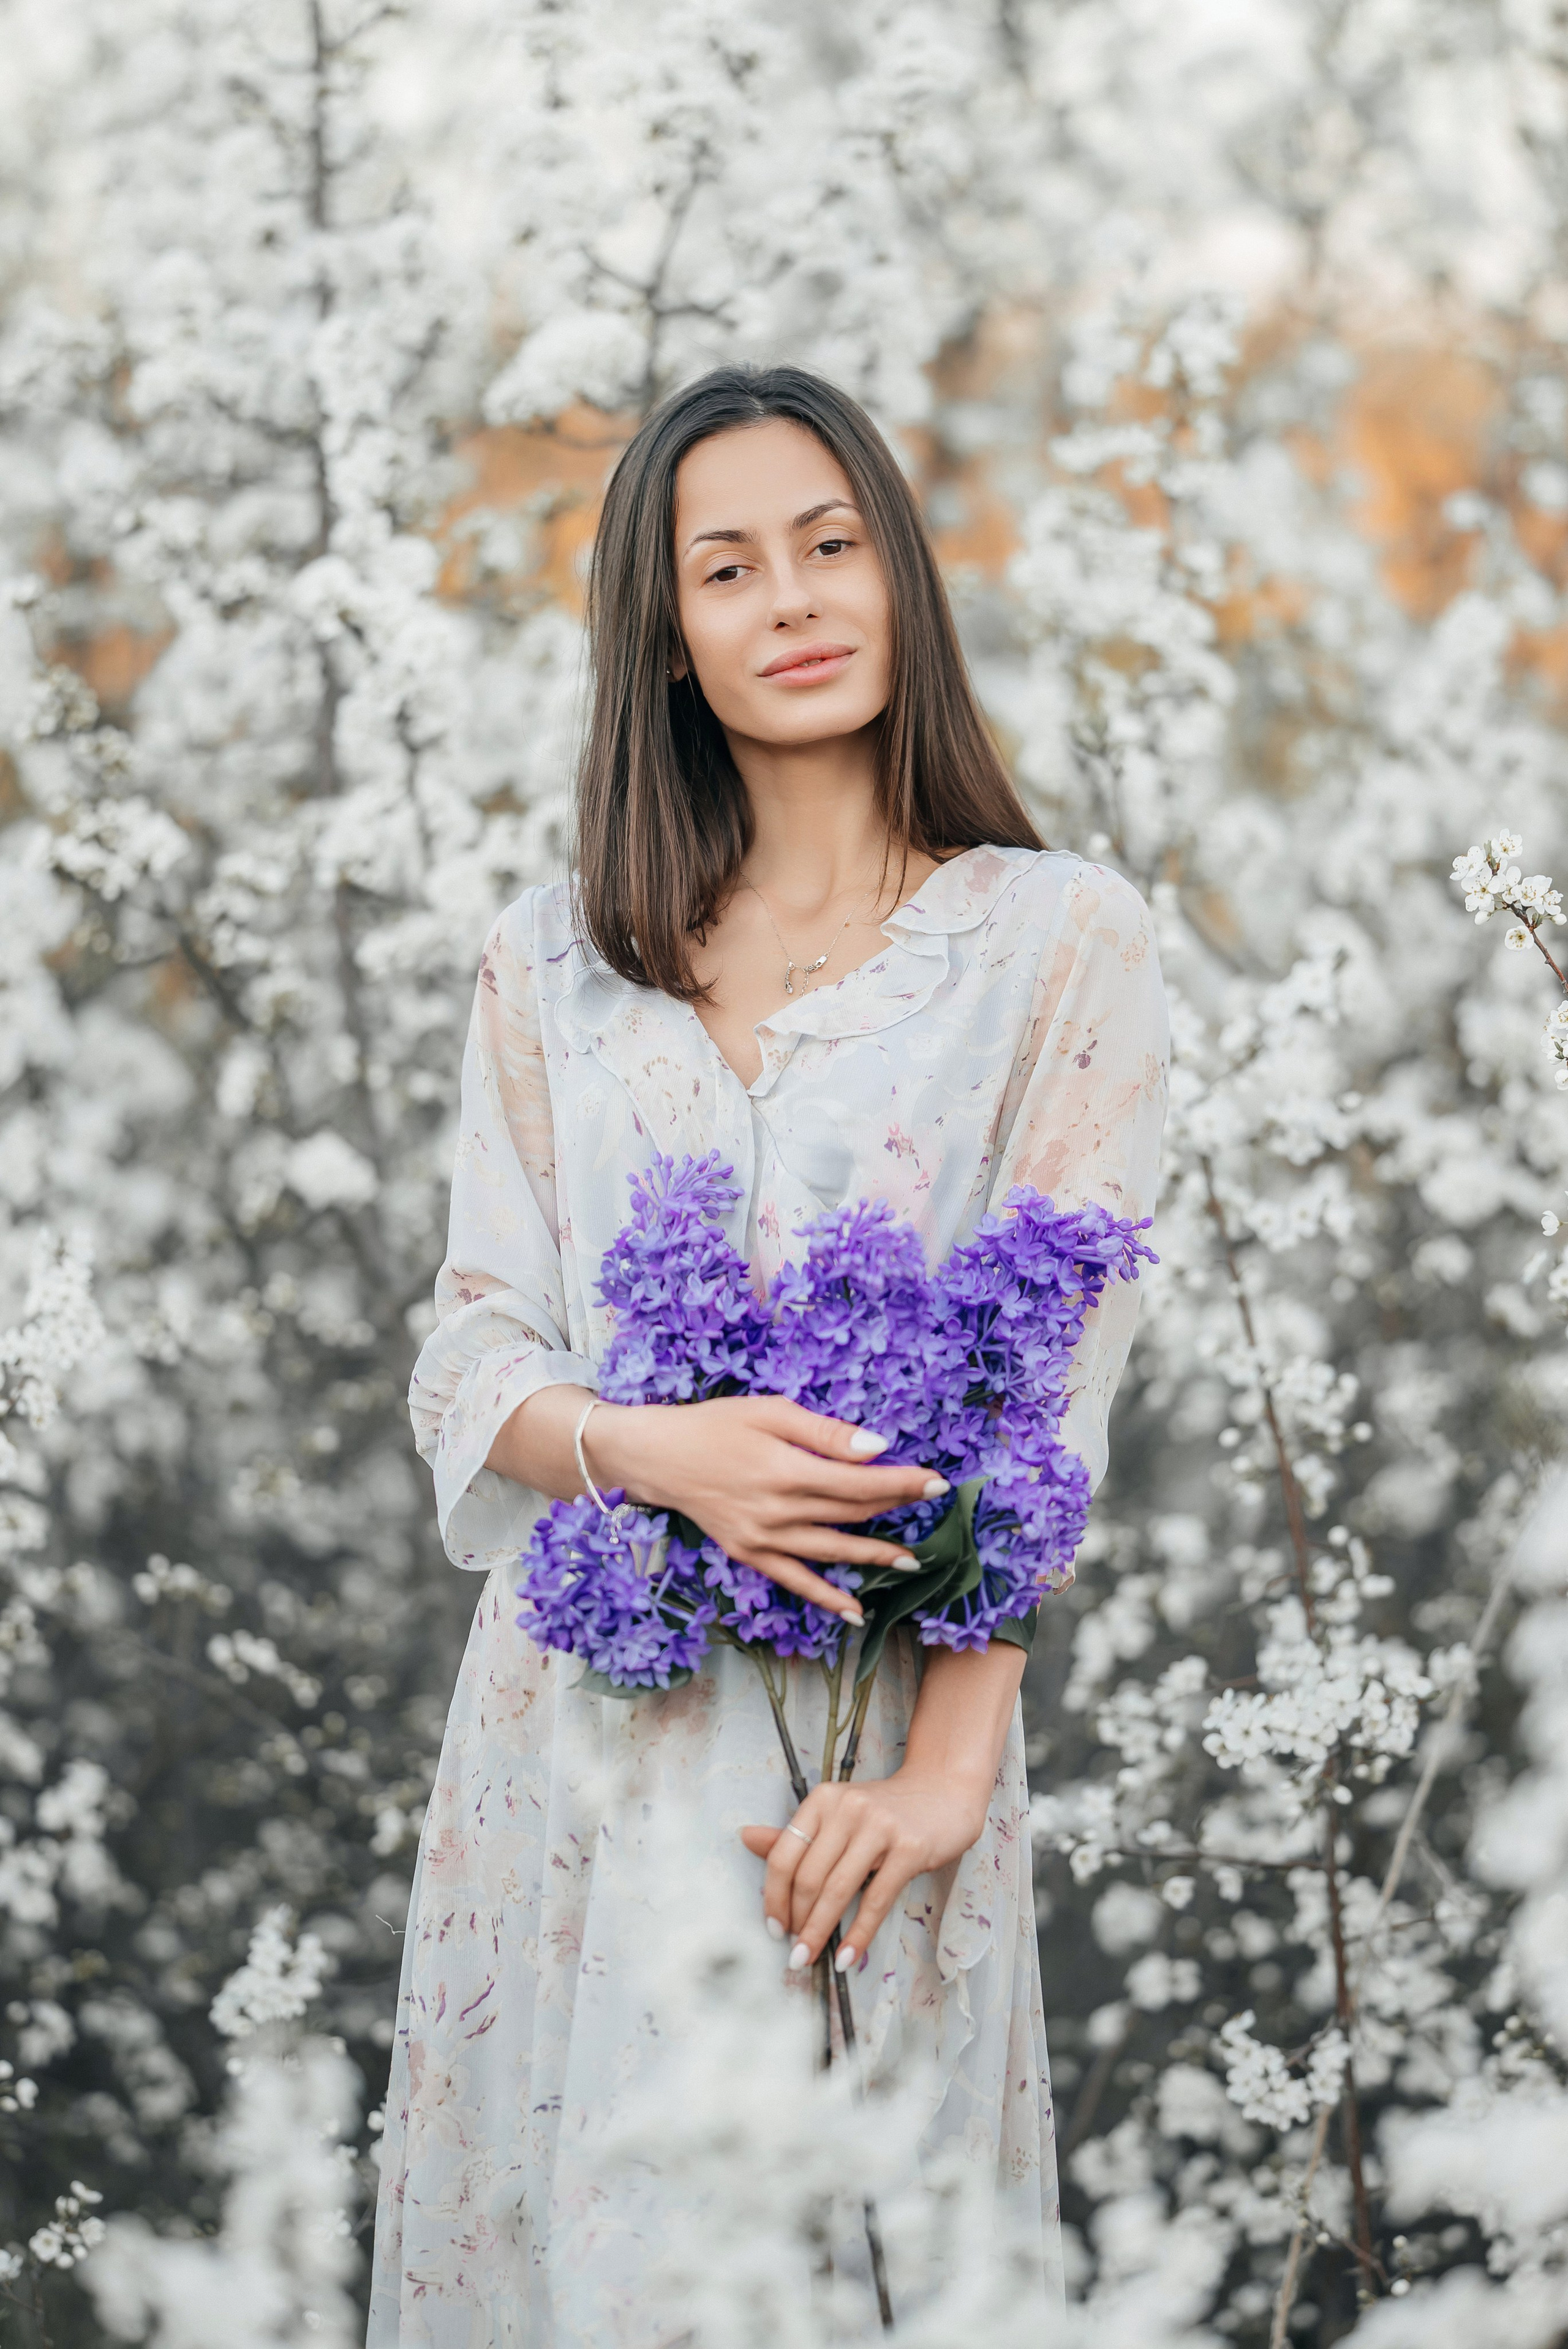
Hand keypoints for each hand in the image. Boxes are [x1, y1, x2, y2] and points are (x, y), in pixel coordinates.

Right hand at [585, 1394, 948, 1623]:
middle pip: (851, 1513)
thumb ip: (824, 1432)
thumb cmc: (715, 1424)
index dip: (902, 1482)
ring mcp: (763, 1538)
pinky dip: (825, 1598)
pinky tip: (854, 1612)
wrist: (658, 1457)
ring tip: (911, 1560)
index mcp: (786, 1469)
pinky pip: (794, 1581)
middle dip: (896, 1507)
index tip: (936, 1481)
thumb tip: (876, 1448)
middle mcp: (778, 1510)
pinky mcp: (748, 1554)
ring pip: (831, 1551)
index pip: (859, 1481)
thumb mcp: (769, 1411)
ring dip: (874, 1557)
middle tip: (933, 1504)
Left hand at [739, 1766, 990, 1971]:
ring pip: (838, 1890)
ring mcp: (880, 1827)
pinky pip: (876, 1900)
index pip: (784, 1854)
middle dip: (796, 1921)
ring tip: (808, 1958)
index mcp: (823, 1799)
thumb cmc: (884, 1811)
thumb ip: (795, 1833)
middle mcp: (847, 1808)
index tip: (773, 1927)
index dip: (773, 1896)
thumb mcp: (837, 1815)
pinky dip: (858, 1935)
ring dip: (819, 1932)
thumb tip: (746, 1838)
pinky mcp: (910, 1849)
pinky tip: (847, 1956)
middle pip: (808, 1876)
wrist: (943, 1793)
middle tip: (792, 1951)